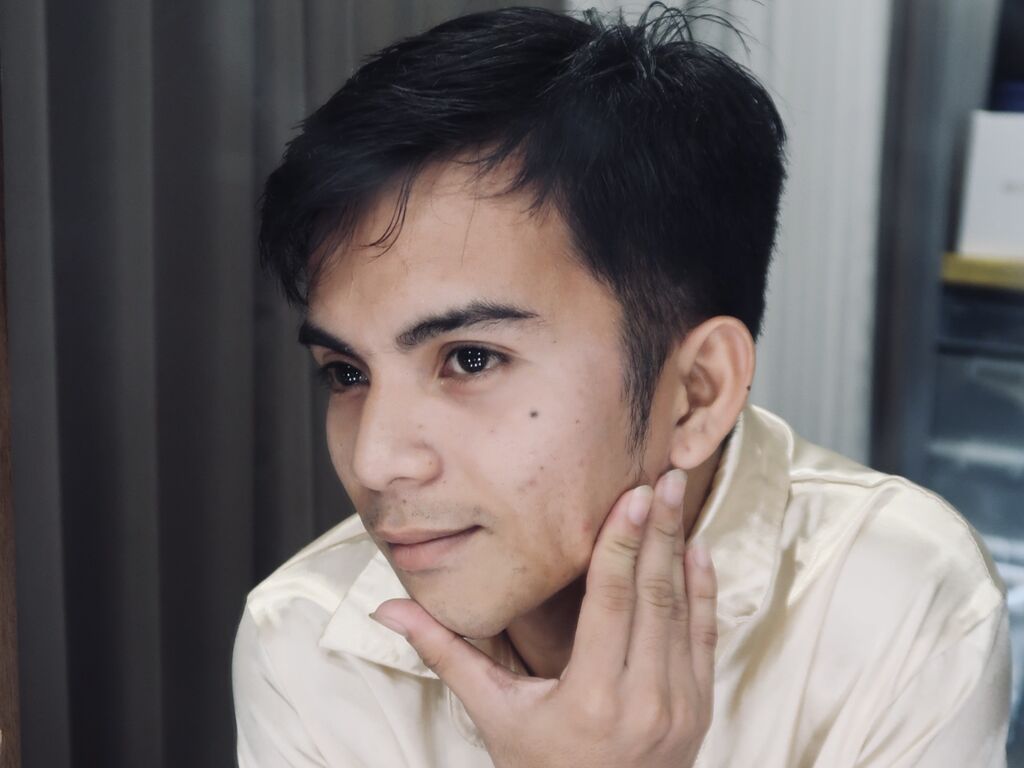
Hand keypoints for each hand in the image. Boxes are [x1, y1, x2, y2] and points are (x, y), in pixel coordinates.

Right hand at [370, 468, 717, 767]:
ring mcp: (679, 706)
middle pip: (653, 596)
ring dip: (680, 550)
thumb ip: (446, 654)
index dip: (621, 544)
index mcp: (591, 698)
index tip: (632, 496)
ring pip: (683, 611)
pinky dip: (704, 590)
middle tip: (662, 479)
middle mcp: (644, 700)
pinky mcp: (698, 708)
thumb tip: (389, 609)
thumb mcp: (492, 713)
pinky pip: (705, 637)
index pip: (611, 602)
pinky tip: (698, 550)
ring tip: (676, 499)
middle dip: (657, 531)